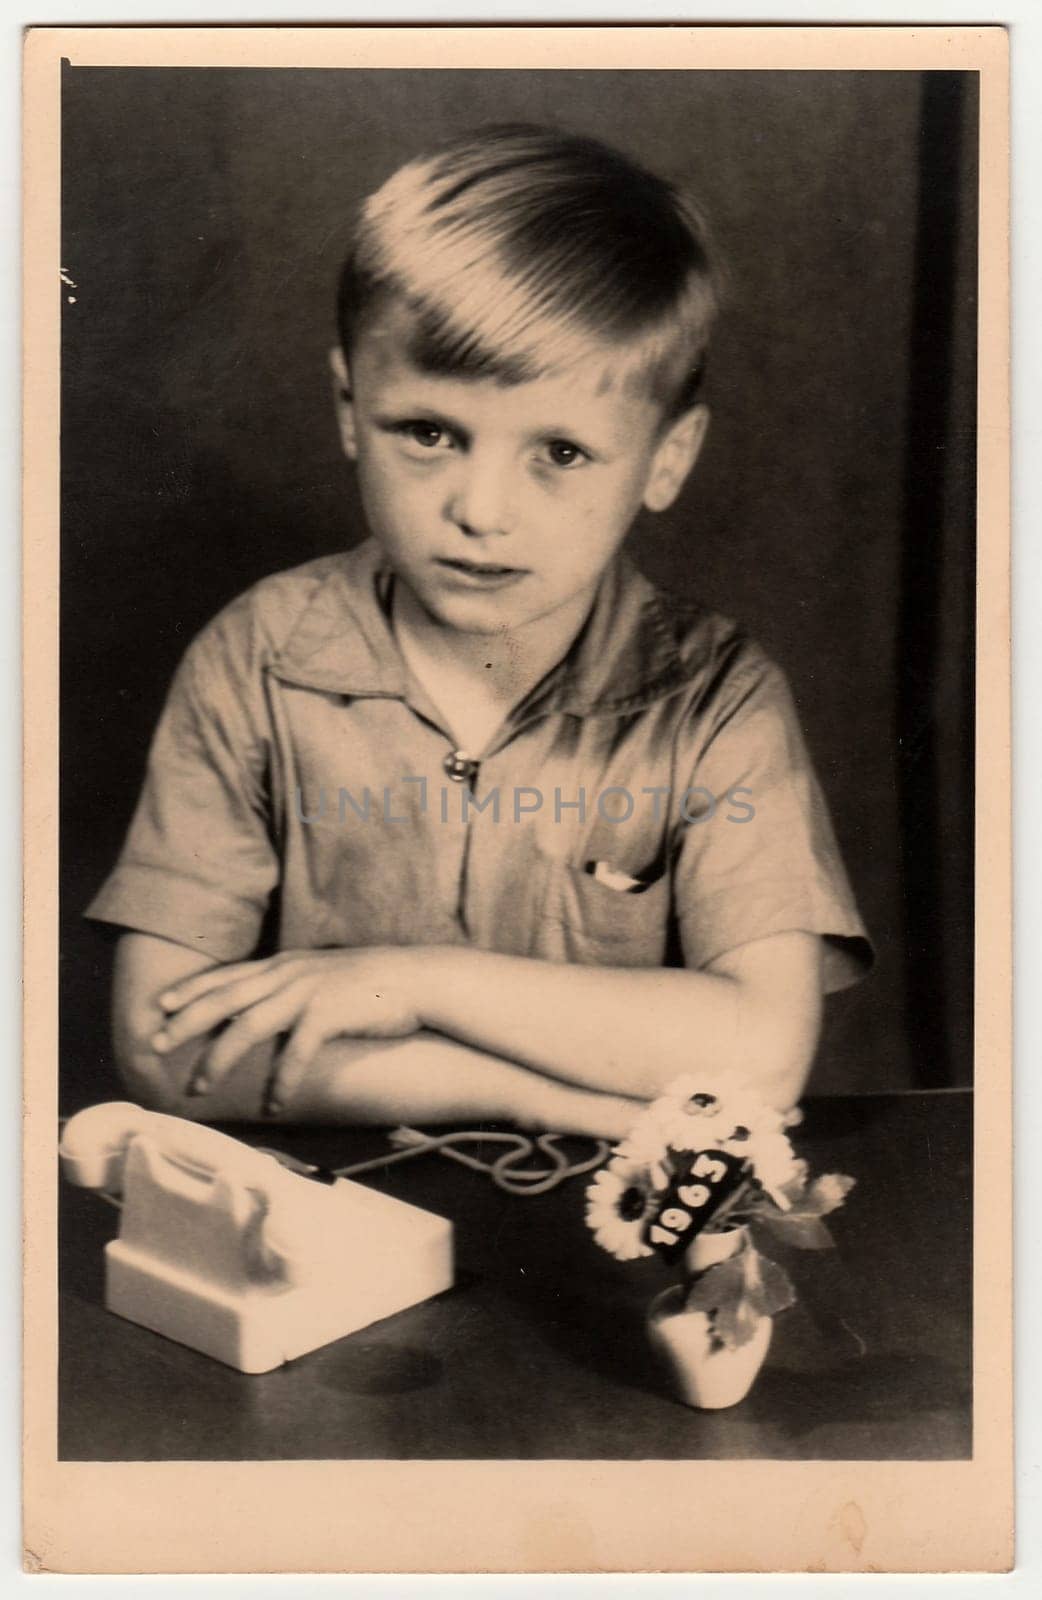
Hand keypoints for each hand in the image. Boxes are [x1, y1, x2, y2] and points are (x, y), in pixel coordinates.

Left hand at [150, 947, 425, 1111]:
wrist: (417, 978)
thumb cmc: (372, 982)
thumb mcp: (322, 973)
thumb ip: (292, 983)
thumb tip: (267, 1004)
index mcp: (285, 964)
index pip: (228, 975)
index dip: (193, 989)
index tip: (161, 1006)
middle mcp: (289, 974)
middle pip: (225, 999)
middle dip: (186, 1023)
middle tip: (155, 1045)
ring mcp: (308, 992)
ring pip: (249, 1027)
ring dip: (219, 1059)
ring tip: (200, 1087)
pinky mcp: (330, 1014)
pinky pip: (296, 1053)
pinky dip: (281, 1081)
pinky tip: (272, 1105)